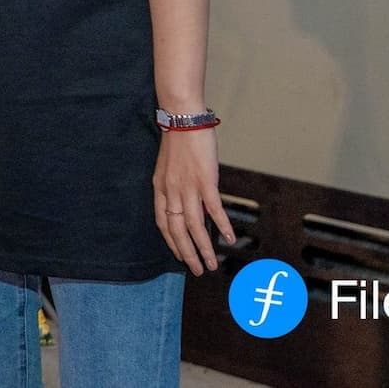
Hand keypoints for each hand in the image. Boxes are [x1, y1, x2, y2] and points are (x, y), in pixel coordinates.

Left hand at [154, 128, 233, 273]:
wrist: (183, 118)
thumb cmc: (178, 140)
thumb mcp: (168, 167)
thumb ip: (174, 186)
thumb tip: (184, 203)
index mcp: (160, 188)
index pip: (162, 222)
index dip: (171, 242)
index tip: (180, 256)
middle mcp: (171, 191)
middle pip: (177, 230)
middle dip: (187, 253)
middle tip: (198, 270)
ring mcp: (188, 187)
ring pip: (194, 226)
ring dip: (203, 248)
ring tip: (211, 264)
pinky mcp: (205, 181)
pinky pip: (212, 209)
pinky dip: (221, 225)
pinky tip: (229, 239)